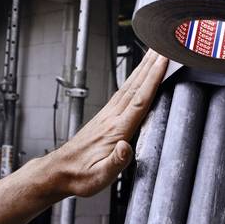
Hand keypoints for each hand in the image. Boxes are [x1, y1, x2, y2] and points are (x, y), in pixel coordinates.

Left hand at [47, 50, 167, 197]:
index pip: (139, 100)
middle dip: (151, 65)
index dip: (153, 79)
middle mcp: (112, 118)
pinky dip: (134, 79)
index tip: (163, 61)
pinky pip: (124, 92)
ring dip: (143, 68)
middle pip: (136, 86)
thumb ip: (115, 163)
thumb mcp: (99, 177)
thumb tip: (126, 148)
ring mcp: (107, 115)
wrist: (60, 171)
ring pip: (129, 86)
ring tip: (154, 53)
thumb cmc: (81, 176)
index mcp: (115, 130)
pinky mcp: (105, 117)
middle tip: (164, 45)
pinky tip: (138, 75)